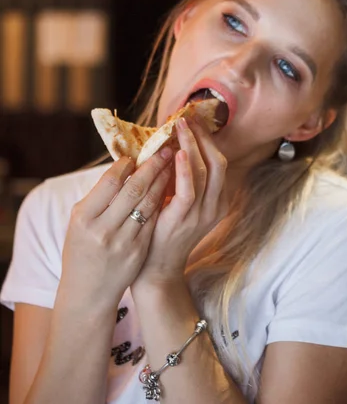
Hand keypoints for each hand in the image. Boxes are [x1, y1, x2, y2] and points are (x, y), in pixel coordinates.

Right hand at [58, 151, 172, 311]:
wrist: (88, 292)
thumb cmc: (81, 250)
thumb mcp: (79, 222)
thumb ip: (98, 196)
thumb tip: (124, 167)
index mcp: (84, 217)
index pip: (109, 181)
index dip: (125, 165)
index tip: (136, 155)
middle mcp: (104, 229)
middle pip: (134, 189)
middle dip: (152, 166)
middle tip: (165, 149)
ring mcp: (124, 242)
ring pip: (149, 203)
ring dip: (163, 180)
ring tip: (173, 163)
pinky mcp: (139, 251)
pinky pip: (154, 219)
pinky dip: (163, 200)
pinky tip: (171, 187)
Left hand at [132, 116, 228, 291]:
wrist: (158, 269)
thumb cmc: (164, 231)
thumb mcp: (180, 203)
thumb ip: (182, 179)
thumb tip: (172, 146)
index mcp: (218, 200)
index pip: (218, 162)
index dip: (207, 139)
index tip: (192, 121)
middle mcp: (216, 205)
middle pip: (217, 162)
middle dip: (202, 137)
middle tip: (186, 118)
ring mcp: (203, 213)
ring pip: (205, 171)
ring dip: (192, 145)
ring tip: (180, 127)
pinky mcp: (185, 219)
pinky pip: (189, 189)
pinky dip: (185, 169)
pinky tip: (177, 153)